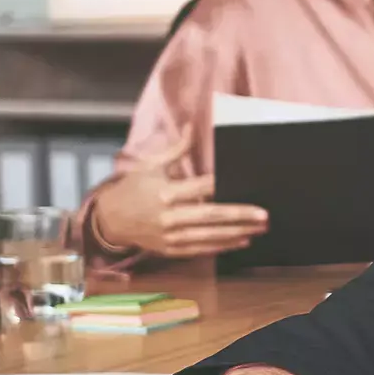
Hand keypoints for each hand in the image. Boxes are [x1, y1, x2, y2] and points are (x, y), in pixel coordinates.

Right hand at [92, 136, 268, 258]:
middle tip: (264, 215)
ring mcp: (170, 235)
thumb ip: (177, 149)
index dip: (223, 186)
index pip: (202, 187)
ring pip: (210, 236)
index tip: (245, 183)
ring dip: (237, 233)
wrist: (109, 219)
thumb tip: (192, 125)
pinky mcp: (170, 249)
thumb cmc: (132, 188)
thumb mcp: (151, 165)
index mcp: (165, 192)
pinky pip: (201, 249)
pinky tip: (240, 241)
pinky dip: (222, 246)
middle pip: (211, 215)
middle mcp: (169, 216)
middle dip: (240, 215)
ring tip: (259, 229)